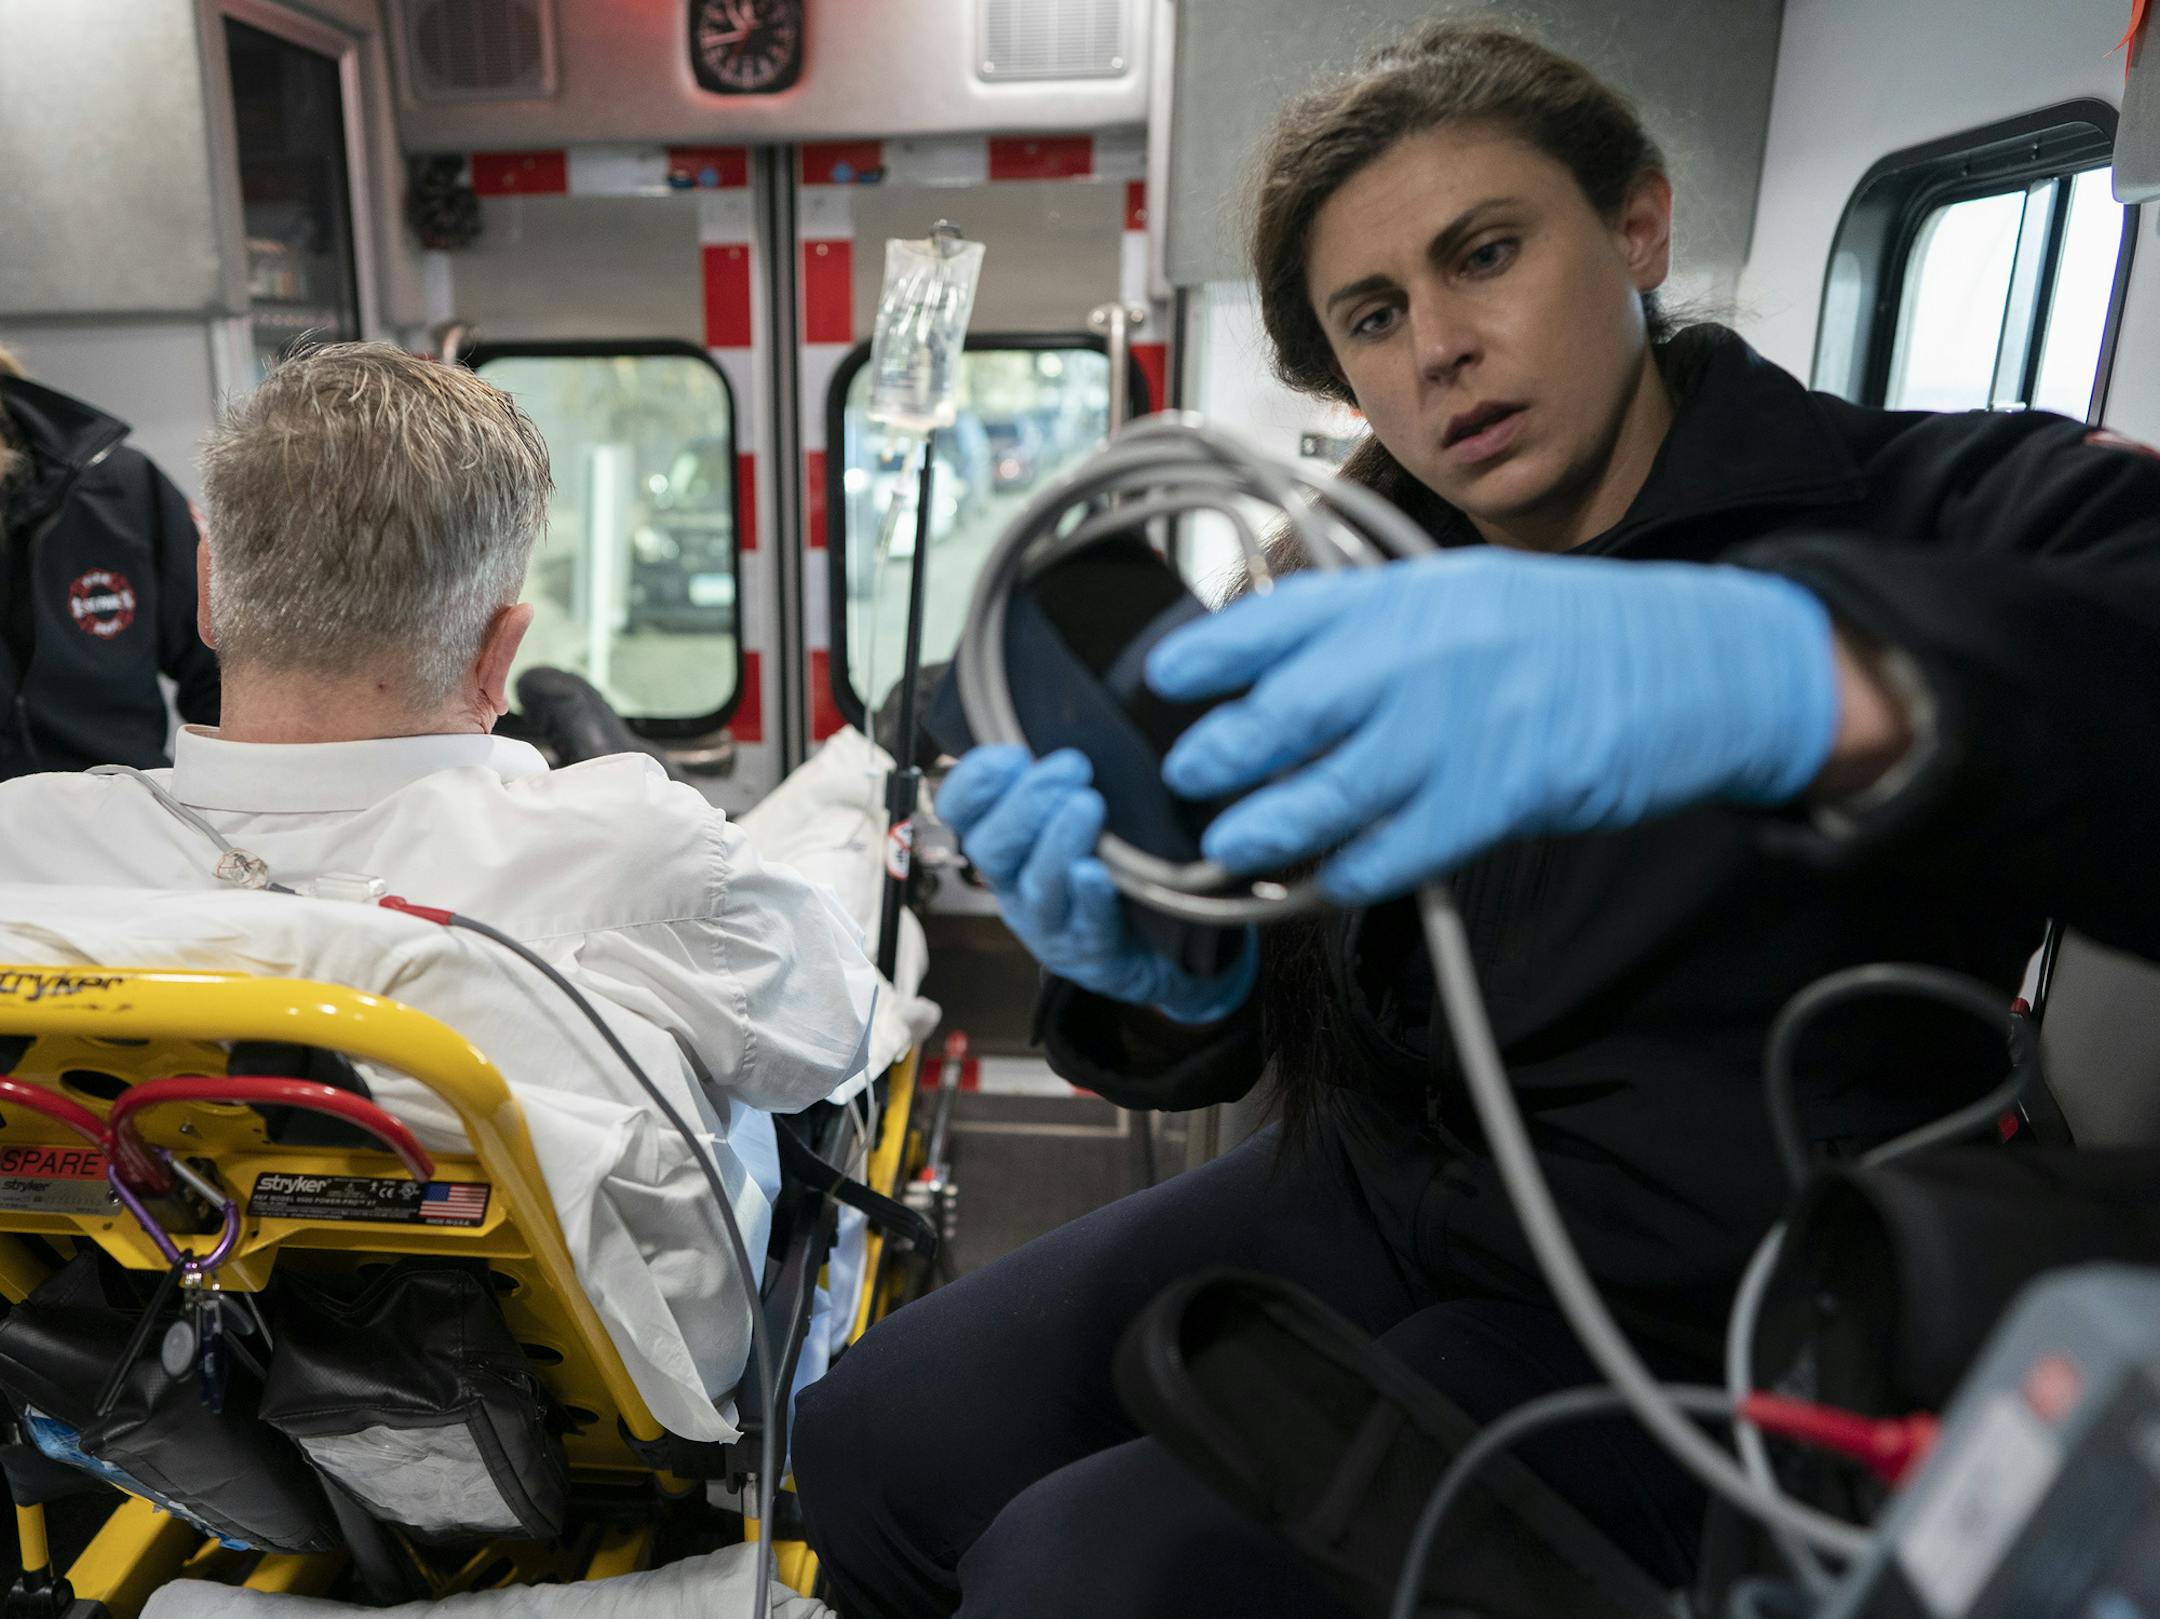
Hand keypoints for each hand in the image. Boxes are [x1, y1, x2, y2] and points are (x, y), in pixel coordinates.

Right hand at [935, 745, 1256, 1022]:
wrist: (1155, 949)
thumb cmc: (1106, 867)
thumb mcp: (1070, 816)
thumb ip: (1055, 775)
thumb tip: (1063, 703)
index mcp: (1002, 844)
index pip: (960, 811)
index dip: (975, 781)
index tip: (1010, 752)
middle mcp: (1015, 883)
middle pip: (992, 847)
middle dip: (1027, 803)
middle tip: (1072, 767)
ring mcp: (1052, 923)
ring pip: (1035, 886)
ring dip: (1056, 842)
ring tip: (1087, 806)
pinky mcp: (1094, 953)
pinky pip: (1085, 927)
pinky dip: (1088, 898)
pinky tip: (1097, 873)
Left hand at [1147, 550, 1839, 903]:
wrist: (1693, 662)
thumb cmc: (1567, 634)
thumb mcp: (1462, 595)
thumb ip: (1375, 629)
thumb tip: (1278, 671)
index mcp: (1406, 596)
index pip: (1280, 619)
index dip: (1210, 653)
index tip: (1161, 677)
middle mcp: (1420, 655)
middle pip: (1286, 710)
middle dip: (1221, 750)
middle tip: (1183, 775)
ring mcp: (1458, 728)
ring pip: (1329, 790)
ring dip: (1268, 824)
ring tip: (1229, 843)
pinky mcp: (1498, 796)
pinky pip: (1400, 847)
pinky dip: (1354, 870)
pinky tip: (1327, 881)